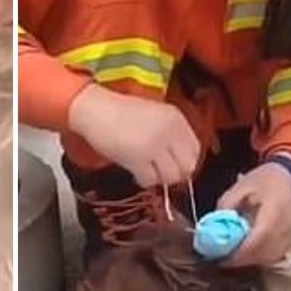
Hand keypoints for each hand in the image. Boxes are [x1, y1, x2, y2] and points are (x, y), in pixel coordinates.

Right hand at [67, 84, 200, 187]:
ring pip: (171, 176)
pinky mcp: (138, 159)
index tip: (176, 164)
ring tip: (147, 170)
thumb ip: (170, 133)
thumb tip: (179, 160)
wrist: (95, 110)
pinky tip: (136, 172)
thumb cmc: (120, 112)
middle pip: (187, 166)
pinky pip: (150, 180)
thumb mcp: (154, 114)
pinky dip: (144, 180)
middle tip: (162, 172)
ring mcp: (154, 146)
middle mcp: (169, 132)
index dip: (186, 161)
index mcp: (176, 118)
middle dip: (176, 173)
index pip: (195, 150)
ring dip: (160, 178)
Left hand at [217, 156, 290, 266]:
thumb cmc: (261, 181)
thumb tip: (212, 229)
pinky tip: (246, 252)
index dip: (241, 252)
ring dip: (250, 260)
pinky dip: (260, 258)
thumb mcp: (239, 188)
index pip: (260, 237)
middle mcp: (288, 226)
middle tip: (222, 259)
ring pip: (270, 258)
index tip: (222, 258)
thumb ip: (226, 208)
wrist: (287, 178)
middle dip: (242, 259)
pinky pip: (276, 256)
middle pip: (265, 252)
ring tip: (232, 256)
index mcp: (275, 209)